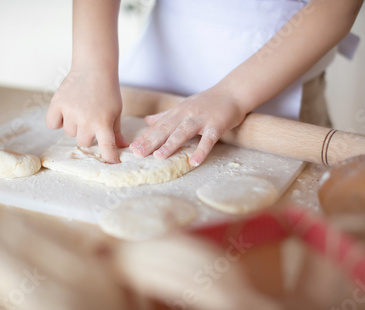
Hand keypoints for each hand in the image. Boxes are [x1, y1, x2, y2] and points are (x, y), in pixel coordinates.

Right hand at [46, 71, 127, 162]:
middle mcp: (86, 120)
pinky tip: (65, 111)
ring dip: (74, 126)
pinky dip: (57, 120)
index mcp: (103, 122)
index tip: (112, 163)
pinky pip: (52, 123)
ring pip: (69, 133)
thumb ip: (116, 131)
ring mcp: (70, 112)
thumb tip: (123, 146)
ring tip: (80, 110)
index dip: (109, 157)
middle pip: (83, 142)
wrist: (94, 67)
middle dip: (88, 135)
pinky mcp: (57, 104)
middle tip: (91, 120)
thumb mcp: (116, 111)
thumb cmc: (107, 90)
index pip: (106, 147)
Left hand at [130, 84, 247, 165]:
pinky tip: (194, 162)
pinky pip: (208, 139)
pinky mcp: (216, 125)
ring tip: (158, 157)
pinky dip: (201, 150)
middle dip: (151, 141)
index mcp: (177, 112)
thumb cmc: (208, 102)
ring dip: (170, 144)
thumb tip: (147, 121)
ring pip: (183, 132)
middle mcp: (186, 115)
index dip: (145, 137)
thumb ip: (165, 116)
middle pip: (166, 129)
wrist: (233, 92)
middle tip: (137, 153)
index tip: (131, 148)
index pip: (158, 126)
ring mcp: (201, 119)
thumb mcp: (184, 106)